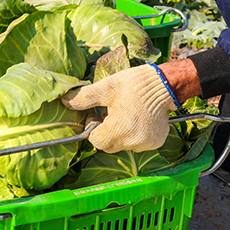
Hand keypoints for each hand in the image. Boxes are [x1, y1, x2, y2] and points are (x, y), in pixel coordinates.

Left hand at [62, 65, 176, 152]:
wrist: (164, 83)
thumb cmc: (133, 84)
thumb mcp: (105, 88)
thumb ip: (84, 98)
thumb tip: (65, 102)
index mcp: (120, 130)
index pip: (96, 141)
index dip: (92, 127)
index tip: (97, 113)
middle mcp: (134, 142)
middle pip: (109, 145)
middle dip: (105, 131)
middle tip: (109, 113)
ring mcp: (147, 144)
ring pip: (123, 144)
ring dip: (119, 133)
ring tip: (124, 113)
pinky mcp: (157, 141)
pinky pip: (138, 143)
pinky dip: (134, 134)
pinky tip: (137, 118)